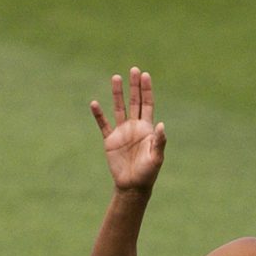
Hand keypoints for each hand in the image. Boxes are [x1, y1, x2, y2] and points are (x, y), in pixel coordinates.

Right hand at [89, 69, 165, 192]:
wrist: (132, 186)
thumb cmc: (148, 172)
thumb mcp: (157, 157)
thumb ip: (159, 141)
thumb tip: (161, 125)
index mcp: (147, 128)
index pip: (147, 103)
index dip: (146, 90)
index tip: (145, 75)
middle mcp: (134, 126)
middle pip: (134, 101)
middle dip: (134, 86)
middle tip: (133, 69)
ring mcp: (121, 132)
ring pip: (119, 108)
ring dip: (117, 94)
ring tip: (116, 77)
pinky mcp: (110, 140)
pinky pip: (103, 124)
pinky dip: (98, 115)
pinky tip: (94, 103)